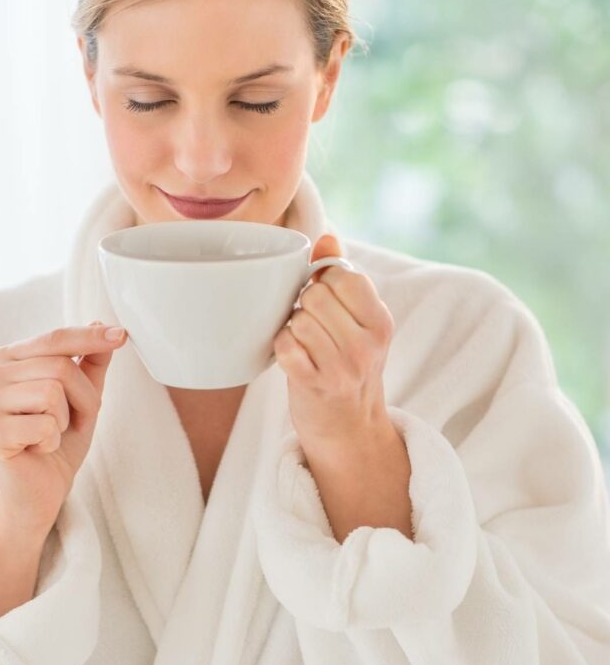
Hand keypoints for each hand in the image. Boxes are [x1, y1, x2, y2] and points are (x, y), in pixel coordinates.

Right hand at [0, 322, 126, 536]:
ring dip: (66, 419)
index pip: (54, 339)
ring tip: (51, 433)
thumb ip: (90, 361)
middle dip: (83, 397)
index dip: (90, 338)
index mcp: (8, 358)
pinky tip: (37, 448)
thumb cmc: (57, 440)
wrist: (39, 491)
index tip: (121, 334)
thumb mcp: (82, 395)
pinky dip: (53, 440)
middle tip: (73, 420)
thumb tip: (100, 323)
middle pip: (60, 366)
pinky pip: (45, 423)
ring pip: (53, 392)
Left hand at [273, 234, 395, 452]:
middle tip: (314, 326)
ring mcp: (343, 368)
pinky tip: (295, 358)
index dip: (325, 283)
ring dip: (294, 329)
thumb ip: (342, 276)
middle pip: (316, 296)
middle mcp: (367, 344)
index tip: (328, 301)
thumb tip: (327, 237)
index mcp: (381, 321)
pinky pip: (286, 347)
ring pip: (298, 320)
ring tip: (307, 344)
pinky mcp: (315, 386)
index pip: (344, 276)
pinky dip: (283, 348)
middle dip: (306, 306)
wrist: (350, 428)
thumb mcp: (360, 321)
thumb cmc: (349, 363)